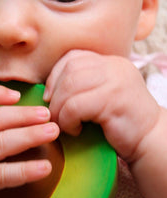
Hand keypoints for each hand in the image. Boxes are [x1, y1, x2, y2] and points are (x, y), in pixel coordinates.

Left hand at [44, 50, 159, 160]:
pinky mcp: (114, 101)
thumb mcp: (101, 96)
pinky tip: (75, 130)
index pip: (73, 57)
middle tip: (52, 114)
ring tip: (61, 124)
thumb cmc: (118, 122)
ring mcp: (116, 81)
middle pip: (69, 70)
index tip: (49, 96)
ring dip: (58, 109)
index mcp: (110, 63)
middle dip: (53, 94)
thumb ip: (82, 86)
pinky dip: (68, 120)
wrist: (150, 140)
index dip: (54, 76)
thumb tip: (47, 92)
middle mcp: (114, 67)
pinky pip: (76, 106)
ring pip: (70, 87)